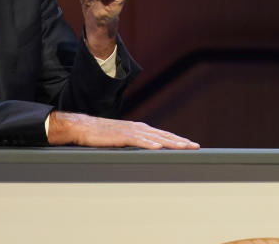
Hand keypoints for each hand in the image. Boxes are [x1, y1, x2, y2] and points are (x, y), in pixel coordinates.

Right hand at [47, 111, 198, 148]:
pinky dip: (148, 143)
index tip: (191, 145)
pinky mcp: (120, 135)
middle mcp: (138, 127)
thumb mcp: (122, 138)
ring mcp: (130, 130)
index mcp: (139, 128)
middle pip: (164, 135)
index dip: (177, 140)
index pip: (163, 134)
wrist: (83, 127)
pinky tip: (158, 147)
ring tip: (182, 147)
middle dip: (180, 141)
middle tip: (195, 147)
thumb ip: (135, 142)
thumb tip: (147, 152)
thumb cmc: (101, 134)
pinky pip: (137, 140)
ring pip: (154, 137)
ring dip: (170, 142)